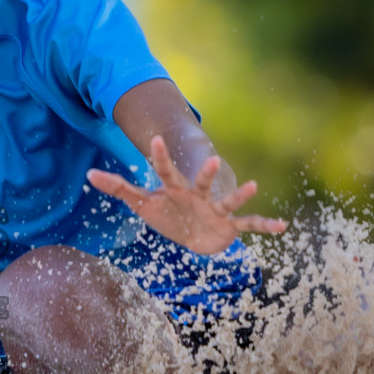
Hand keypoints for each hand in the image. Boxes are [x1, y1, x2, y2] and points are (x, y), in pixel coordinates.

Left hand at [87, 135, 287, 255]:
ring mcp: (215, 209)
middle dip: (207, 173)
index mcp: (175, 189)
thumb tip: (89, 174)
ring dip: (239, 195)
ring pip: (228, 200)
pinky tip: (283, 228)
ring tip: (253, 186)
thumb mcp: (142, 204)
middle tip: (213, 159)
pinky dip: (265, 226)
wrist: (194, 235)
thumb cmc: (167, 215)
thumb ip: (118, 188)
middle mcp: (198, 195)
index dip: (160, 157)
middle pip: (201, 182)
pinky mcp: (230, 226)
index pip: (165, 171)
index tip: (155, 138)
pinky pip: (249, 224)